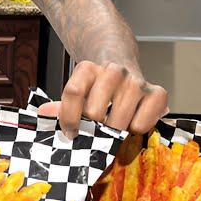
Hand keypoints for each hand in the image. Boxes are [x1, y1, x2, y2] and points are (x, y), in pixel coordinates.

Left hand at [37, 61, 167, 135]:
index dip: (68, 118)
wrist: (124, 69)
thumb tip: (43, 113)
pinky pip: (141, 125)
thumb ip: (62, 105)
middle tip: (95, 129)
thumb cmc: (97, 89)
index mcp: (88, 68)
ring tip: (113, 125)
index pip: (73, 93)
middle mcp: (113, 71)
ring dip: (113, 132)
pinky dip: (135, 130)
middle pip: (94, 112)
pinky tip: (132, 121)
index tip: (71, 132)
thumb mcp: (78, 92)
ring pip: (117, 122)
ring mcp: (136, 81)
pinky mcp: (157, 94)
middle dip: (92, 127)